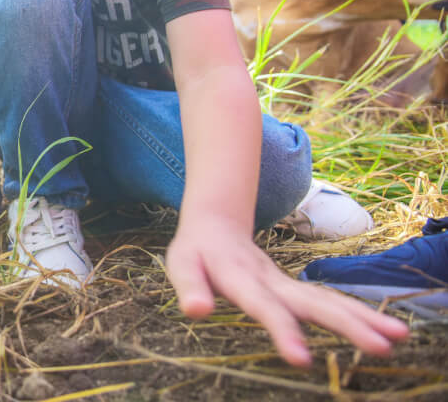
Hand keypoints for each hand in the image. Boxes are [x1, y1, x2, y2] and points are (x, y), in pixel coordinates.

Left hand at [166, 218, 409, 366]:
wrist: (216, 221)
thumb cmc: (195, 251)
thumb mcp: (181, 266)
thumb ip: (189, 287)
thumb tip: (195, 311)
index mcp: (242, 278)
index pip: (264, 307)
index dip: (282, 330)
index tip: (301, 359)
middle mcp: (271, 280)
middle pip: (312, 302)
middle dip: (347, 324)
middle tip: (382, 346)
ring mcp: (286, 283)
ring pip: (328, 300)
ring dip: (363, 318)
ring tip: (399, 336)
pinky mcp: (294, 289)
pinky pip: (329, 302)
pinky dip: (358, 314)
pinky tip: (386, 329)